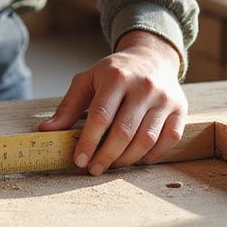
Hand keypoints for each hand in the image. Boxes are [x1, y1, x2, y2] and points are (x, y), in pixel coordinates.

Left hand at [38, 30, 185, 175]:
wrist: (151, 57)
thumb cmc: (114, 72)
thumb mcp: (88, 80)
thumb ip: (68, 105)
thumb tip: (47, 130)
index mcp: (116, 76)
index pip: (101, 116)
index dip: (89, 141)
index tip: (78, 160)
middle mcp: (143, 86)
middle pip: (124, 132)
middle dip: (106, 156)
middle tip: (93, 169)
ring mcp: (165, 99)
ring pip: (146, 139)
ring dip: (126, 159)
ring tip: (111, 165)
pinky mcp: (180, 110)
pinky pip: (168, 140)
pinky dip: (151, 155)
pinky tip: (136, 159)